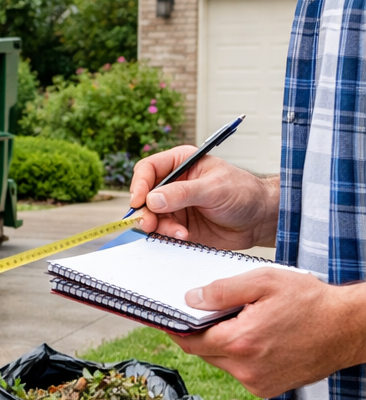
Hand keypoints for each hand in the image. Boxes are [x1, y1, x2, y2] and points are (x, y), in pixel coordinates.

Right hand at [129, 146, 279, 248]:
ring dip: (159, 227)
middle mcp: (174, 184)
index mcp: (180, 164)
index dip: (139, 184)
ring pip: (151, 216)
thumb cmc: (244, 193)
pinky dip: (168, 236)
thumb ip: (182, 194)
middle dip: (145, 211)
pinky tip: (185, 236)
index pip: (148, 169)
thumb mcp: (214, 189)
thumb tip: (153, 199)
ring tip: (178, 232)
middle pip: (144, 196)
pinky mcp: (179, 224)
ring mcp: (175, 206)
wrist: (259, 220)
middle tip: (150, 223)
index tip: (139, 201)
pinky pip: (162, 231)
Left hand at [169, 268, 365, 397]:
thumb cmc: (312, 302)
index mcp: (240, 342)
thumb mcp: (264, 282)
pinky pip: (240, 372)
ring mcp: (257, 383)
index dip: (176, 329)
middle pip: (204, 353)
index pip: (189, 341)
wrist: (349, 328)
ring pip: (222, 363)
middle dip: (204, 334)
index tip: (168, 321)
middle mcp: (245, 369)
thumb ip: (222, 291)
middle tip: (214, 315)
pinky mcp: (267, 389)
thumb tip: (190, 299)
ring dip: (224, 346)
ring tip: (246, 325)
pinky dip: (241, 358)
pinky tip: (259, 341)